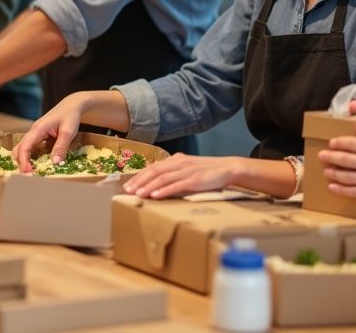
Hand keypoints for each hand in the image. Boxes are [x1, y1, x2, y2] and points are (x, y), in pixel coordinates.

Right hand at [12, 94, 87, 172]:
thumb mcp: (68, 131)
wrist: (72, 105)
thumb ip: (61, 147)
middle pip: (19, 149)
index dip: (23, 161)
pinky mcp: (39, 137)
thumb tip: (54, 163)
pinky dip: (29, 158)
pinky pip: (30, 148)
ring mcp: (35, 134)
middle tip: (28, 178)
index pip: (24, 146)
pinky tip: (35, 166)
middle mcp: (33, 131)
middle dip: (20, 163)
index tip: (28, 173)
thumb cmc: (70, 115)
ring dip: (23, 161)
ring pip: (22, 149)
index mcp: (38, 129)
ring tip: (30, 174)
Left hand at [121, 153, 239, 198]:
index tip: (128, 185)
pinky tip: (154, 195)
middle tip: (127, 191)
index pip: (153, 167)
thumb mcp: (188, 168)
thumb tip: (159, 181)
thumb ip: (175, 172)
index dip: (139, 176)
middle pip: (154, 172)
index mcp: (176, 160)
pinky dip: (164, 190)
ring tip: (137, 194)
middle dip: (139, 181)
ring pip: (162, 178)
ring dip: (148, 186)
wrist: (228, 168)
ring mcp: (186, 171)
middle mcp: (179, 163)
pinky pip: (176, 185)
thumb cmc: (208, 171)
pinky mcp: (194, 180)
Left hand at [318, 122, 355, 205]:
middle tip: (322, 155)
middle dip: (331, 156)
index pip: (352, 143)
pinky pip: (353, 192)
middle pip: (345, 159)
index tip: (331, 142)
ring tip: (325, 171)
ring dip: (333, 172)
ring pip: (346, 175)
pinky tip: (333, 187)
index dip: (339, 143)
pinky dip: (340, 189)